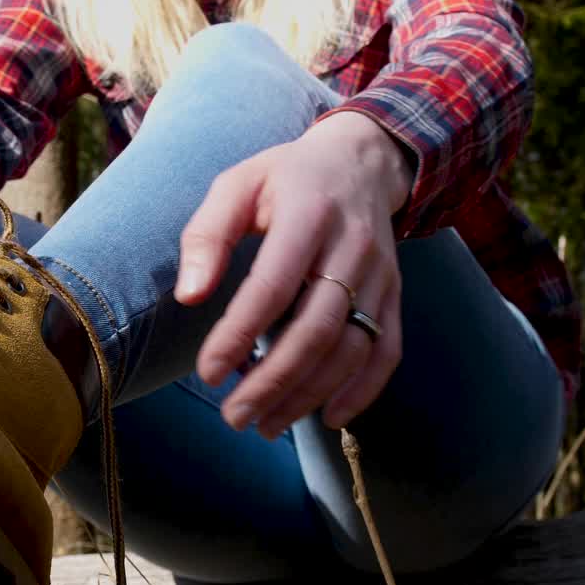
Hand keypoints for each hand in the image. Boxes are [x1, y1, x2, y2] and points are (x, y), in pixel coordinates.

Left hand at [176, 112, 412, 438]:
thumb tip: (189, 296)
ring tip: (266, 424)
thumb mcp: (237, 184)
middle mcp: (352, 247)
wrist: (362, 160)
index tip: (208, 372)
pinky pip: (386, 349)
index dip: (239, 335)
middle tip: (234, 416)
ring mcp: (380, 274)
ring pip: (351, 348)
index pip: (272, 286)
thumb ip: (208, 235)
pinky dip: (363, 390)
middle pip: (316, 329)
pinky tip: (329, 418)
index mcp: (308, 214)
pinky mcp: (395, 294)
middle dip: (273, 381)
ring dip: (309, 395)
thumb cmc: (285, 177)